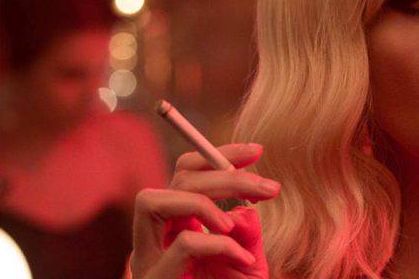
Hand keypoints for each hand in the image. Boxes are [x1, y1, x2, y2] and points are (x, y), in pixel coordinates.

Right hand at [129, 143, 279, 277]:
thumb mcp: (247, 266)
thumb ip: (245, 235)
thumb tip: (246, 208)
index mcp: (176, 228)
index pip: (186, 173)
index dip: (219, 155)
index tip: (258, 150)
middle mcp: (155, 241)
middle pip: (176, 179)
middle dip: (225, 173)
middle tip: (270, 188)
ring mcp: (148, 263)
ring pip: (153, 199)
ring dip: (202, 203)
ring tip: (233, 225)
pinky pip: (184, 245)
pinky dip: (220, 245)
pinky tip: (244, 262)